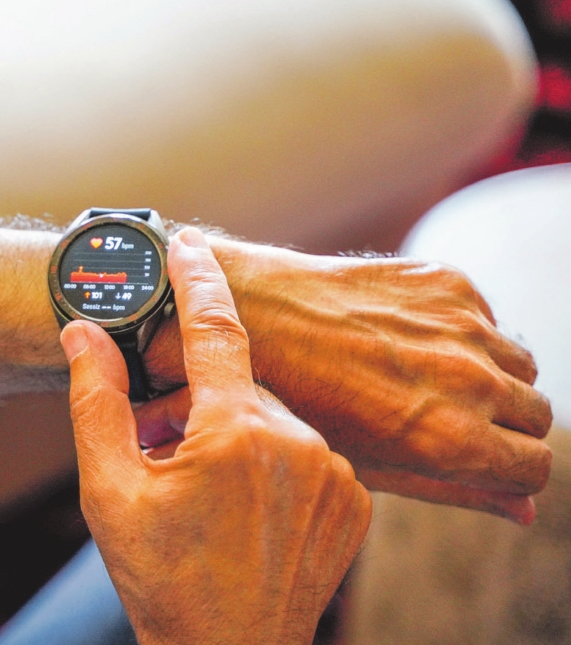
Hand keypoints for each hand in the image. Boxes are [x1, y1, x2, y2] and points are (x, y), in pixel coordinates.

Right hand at [61, 228, 370, 644]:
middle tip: (160, 448)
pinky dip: (272, 461)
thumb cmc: (163, 578)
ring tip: (201, 489)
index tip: (188, 243)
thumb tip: (83, 335)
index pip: (214, 327)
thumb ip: (96, 401)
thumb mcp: (110, 490)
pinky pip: (307, 450)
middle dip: (194, 403)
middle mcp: (298, 441)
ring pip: (272, 418)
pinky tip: (243, 506)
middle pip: (236, 385)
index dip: (196, 278)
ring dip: (232, 434)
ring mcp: (334, 471)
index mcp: (235, 431)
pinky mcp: (355, 498)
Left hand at [145, 241, 551, 523]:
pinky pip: (488, 317)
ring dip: (492, 376)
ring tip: (428, 380)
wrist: (251, 312)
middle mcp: (469, 379)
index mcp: (450, 437)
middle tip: (450, 420)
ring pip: (521, 364)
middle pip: (538, 414)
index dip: (513, 470)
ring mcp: (461, 323)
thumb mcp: (367, 464)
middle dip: (506, 425)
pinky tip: (408, 339)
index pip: (538, 466)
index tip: (485, 462)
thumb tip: (525, 510)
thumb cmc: (296, 401)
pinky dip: (465, 333)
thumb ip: (453, 489)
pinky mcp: (446, 280)